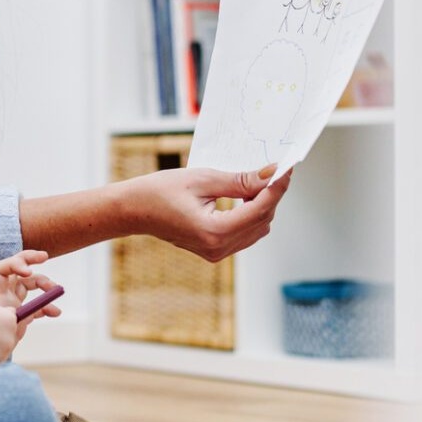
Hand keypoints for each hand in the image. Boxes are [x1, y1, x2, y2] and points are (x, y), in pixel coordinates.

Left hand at [0, 250, 62, 318]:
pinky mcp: (23, 311)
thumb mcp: (3, 327)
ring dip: (45, 285)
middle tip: (44, 256)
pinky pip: (37, 304)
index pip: (1, 269)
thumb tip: (31, 311)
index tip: (28, 272)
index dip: (14, 265)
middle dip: (30, 258)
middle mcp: (5, 292)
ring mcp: (14, 300)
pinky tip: (55, 313)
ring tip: (55, 291)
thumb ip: (16, 318)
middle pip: (16, 266)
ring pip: (31, 283)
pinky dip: (47, 307)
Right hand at [119, 164, 294, 262]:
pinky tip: (244, 196)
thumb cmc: (161, 191)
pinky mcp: (215, 251)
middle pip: (263, 220)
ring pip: (258, 229)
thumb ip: (240, 180)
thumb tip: (271, 175)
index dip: (277, 187)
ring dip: (262, 204)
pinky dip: (251, 214)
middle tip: (274, 169)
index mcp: (215, 232)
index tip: (287, 168)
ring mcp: (217, 253)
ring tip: (256, 181)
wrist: (134, 210)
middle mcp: (219, 248)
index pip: (261, 209)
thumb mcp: (203, 179)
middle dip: (271, 195)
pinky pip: (245, 233)